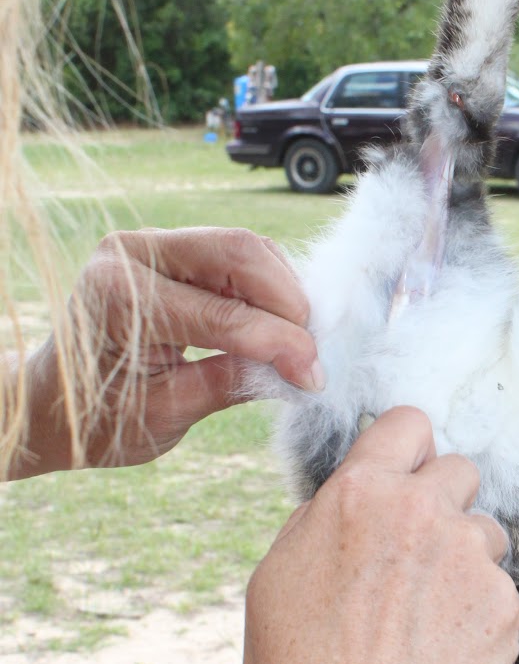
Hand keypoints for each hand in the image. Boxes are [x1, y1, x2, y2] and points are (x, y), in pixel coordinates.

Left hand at [9, 227, 320, 475]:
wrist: (58, 402)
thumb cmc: (99, 417)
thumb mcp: (163, 414)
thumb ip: (229, 383)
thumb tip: (299, 370)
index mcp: (119, 299)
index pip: (220, 313)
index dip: (278, 342)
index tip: (314, 374)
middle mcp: (130, 255)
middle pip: (236, 251)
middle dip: (288, 300)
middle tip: (313, 348)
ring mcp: (149, 245)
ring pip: (242, 247)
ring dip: (282, 290)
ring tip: (300, 340)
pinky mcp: (169, 249)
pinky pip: (233, 255)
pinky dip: (267, 286)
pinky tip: (280, 324)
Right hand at [242, 406, 518, 663]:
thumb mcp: (277, 581)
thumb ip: (321, 526)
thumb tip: (346, 504)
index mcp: (357, 496)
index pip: (407, 424)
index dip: (409, 448)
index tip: (407, 472)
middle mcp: (421, 513)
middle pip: (460, 470)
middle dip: (443, 502)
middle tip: (417, 556)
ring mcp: (469, 558)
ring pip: (485, 533)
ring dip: (465, 561)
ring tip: (425, 620)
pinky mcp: (504, 606)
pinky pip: (500, 593)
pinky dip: (479, 618)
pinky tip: (443, 656)